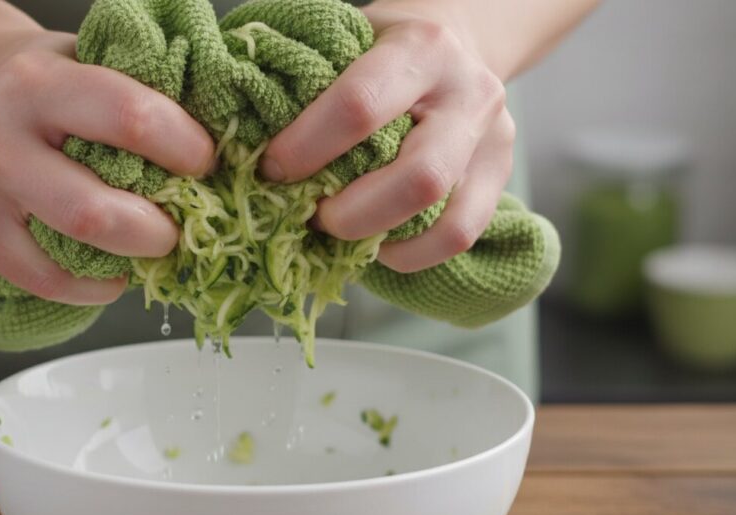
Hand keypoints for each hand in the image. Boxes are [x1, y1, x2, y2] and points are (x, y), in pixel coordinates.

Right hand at [0, 30, 214, 303]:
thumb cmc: (48, 79)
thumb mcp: (91, 62)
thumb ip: (142, 100)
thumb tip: (222, 155)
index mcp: (39, 82)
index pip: (129, 119)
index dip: (182, 149)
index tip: (204, 163)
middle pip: (93, 209)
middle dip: (156, 229)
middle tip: (179, 224)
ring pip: (68, 246)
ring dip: (127, 258)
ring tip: (150, 245)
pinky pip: (40, 279)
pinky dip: (89, 287)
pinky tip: (112, 272)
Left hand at [260, 1, 514, 272]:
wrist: (456, 40)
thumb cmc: (380, 47)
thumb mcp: (343, 43)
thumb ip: (303, 85)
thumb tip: (234, 146)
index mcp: (420, 47)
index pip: (360, 106)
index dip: (307, 148)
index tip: (271, 169)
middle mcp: (468, 92)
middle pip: (418, 177)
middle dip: (350, 213)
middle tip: (309, 215)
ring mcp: (492, 138)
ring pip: (446, 216)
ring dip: (379, 238)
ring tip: (339, 231)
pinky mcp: (500, 175)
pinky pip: (459, 235)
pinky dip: (411, 254)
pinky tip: (377, 245)